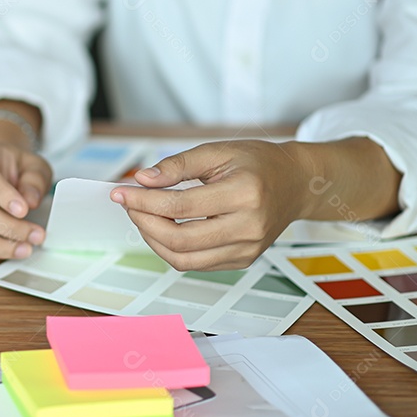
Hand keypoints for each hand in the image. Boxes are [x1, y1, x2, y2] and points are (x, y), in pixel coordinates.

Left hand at [110, 140, 312, 270]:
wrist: (295, 184)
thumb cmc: (258, 163)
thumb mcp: (217, 151)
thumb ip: (177, 165)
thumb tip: (142, 180)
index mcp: (245, 194)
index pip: (180, 206)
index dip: (143, 201)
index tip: (120, 192)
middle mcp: (249, 227)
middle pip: (180, 239)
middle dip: (144, 222)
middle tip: (128, 204)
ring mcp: (247, 249)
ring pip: (184, 259)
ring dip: (153, 239)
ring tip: (142, 216)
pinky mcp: (243, 260)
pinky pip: (196, 264)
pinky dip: (171, 249)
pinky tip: (161, 228)